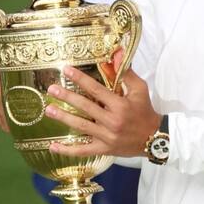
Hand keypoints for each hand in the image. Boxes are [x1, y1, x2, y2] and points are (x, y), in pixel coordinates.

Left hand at [44, 53, 160, 157]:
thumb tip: (117, 52)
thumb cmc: (145, 111)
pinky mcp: (104, 149)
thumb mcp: (140, 89)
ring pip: (81, 127)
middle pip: (85, 107)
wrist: (154, 138)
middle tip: (51, 90)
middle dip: (67, 97)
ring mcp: (107, 137)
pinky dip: (68, 150)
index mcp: (120, 105)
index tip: (66, 70)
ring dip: (64, 118)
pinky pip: (84, 151)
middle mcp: (112, 121)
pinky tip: (53, 146)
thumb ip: (126, 72)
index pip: (96, 90)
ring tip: (49, 110)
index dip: (80, 79)